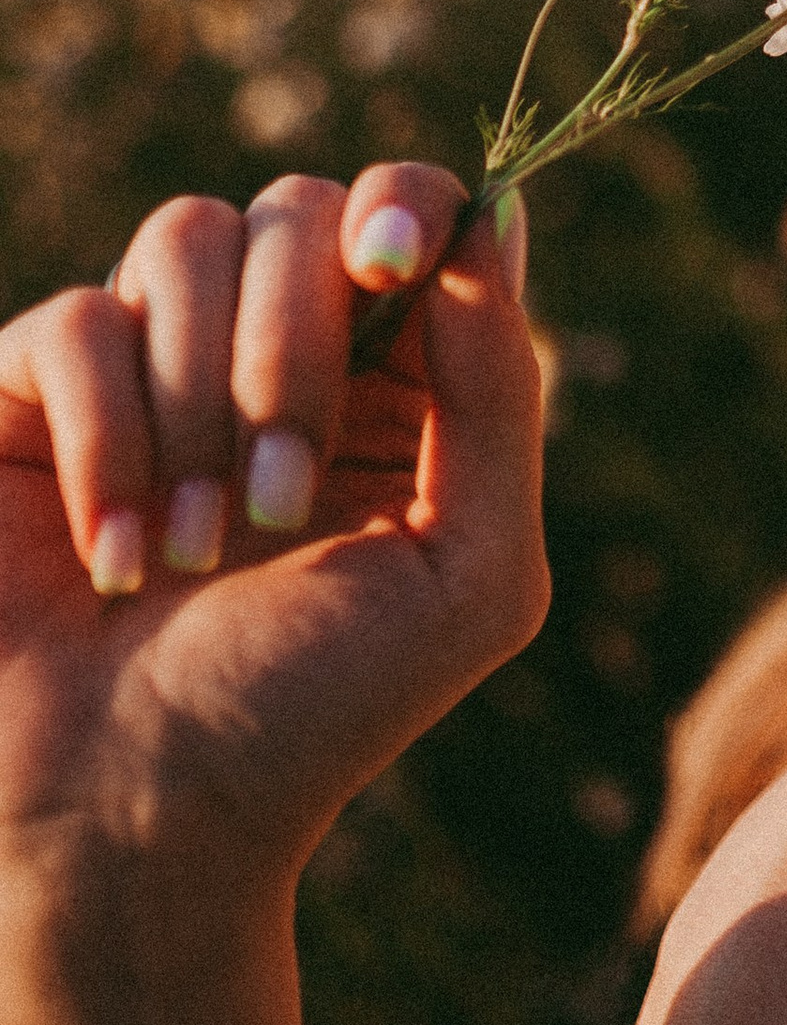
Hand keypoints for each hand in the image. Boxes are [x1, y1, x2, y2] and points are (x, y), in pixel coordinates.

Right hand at [0, 166, 548, 933]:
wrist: (130, 823)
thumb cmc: (309, 713)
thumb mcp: (468, 574)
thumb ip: (501, 397)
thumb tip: (493, 223)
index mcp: (392, 376)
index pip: (408, 207)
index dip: (406, 202)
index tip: (393, 259)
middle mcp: (270, 347)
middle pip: (296, 210)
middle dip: (294, 350)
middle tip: (277, 506)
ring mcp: (147, 360)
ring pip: (183, 237)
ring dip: (199, 404)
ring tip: (195, 550)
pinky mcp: (30, 394)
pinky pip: (74, 320)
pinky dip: (105, 438)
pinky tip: (115, 553)